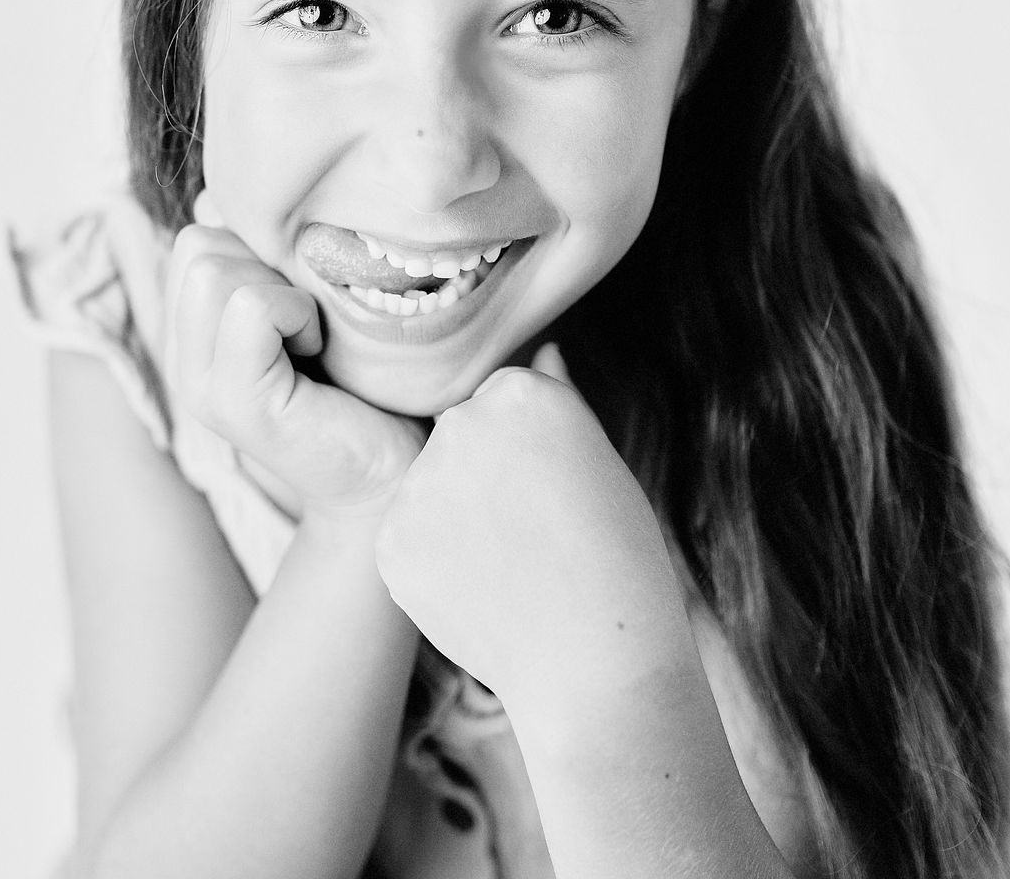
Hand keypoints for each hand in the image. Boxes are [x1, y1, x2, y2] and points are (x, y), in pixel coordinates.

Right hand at [165, 192, 425, 524]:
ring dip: (283, 288)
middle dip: (266, 262)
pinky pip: (250, 306)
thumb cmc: (370, 382)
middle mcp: (185, 358)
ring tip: (313, 337)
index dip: (261, 246)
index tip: (305, 299)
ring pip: (214, 267)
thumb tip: (219, 195)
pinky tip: (318, 353)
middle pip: (198, 243)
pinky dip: (295, 313)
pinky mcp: (235, 404)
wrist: (400, 471)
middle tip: (311, 320)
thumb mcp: (312, 302)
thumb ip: (266, 257)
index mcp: (197, 332)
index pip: (198, 233)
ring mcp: (201, 385)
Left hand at [373, 346, 689, 707]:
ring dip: (456, 518)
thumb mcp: (603, 462)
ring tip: (510, 566)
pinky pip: (409, 539)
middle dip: (485, 475)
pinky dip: (435, 563)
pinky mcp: (391, 542)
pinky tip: (480, 591)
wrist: (595, 659)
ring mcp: (419, 484)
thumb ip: (559, 402)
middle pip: (460, 435)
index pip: (504, 399)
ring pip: (429, 487)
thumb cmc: (618, 558)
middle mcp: (461, 424)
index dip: (532, 451)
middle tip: (534, 532)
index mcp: (521, 393)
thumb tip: (543, 351)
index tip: (556, 491)